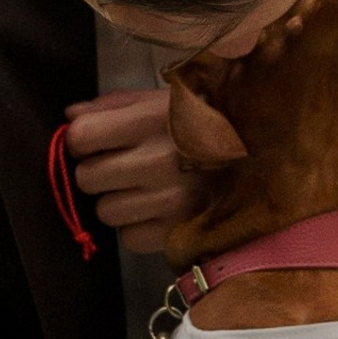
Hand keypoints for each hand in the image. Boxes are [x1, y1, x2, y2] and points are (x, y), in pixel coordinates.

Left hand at [62, 88, 201, 251]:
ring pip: (106, 212)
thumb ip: (115, 106)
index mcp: (152, 119)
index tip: (98, 142)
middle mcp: (159, 160)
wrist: (266, 154)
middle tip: (124, 166)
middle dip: (100, 172)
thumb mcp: (166, 101)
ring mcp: (171, 199)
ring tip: (145, 189)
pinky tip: (159, 210)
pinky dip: (139, 227)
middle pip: (87, 178)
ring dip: (119, 202)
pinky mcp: (180, 231)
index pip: (81, 138)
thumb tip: (71, 118)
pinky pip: (130, 238)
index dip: (83, 141)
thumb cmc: (210, 122)